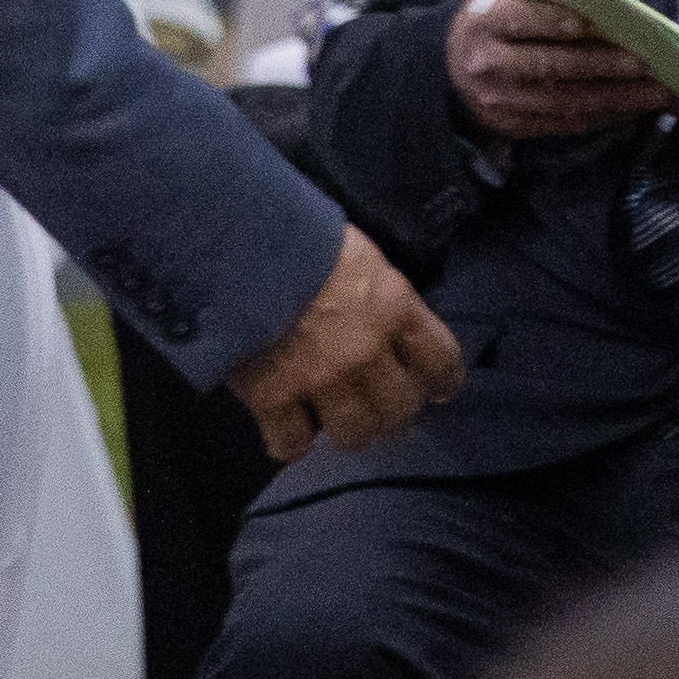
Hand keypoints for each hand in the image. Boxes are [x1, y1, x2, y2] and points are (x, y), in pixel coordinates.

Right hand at [225, 224, 466, 464]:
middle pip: (399, 408)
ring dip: (346, 427)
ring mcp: (321, 380)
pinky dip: (289, 440)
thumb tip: (388, 318)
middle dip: (390, 408)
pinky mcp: (274, 398)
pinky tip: (286, 428)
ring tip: (332, 416)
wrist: (237, 244)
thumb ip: (379, 294)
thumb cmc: (302, 234)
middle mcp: (366, 352)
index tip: (436, 388)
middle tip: (375, 401)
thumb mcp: (360, 254)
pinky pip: (292, 444)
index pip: (441, 360)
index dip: (441, 380)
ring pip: (354, 433)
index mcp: (393, 307)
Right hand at [449, 0, 675, 140]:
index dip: (556, 21)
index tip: (595, 23)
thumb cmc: (489, 18)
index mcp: (484, 23)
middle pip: (551, 65)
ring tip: (653, 91)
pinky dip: (601, 116)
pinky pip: (564, 124)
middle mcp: (490, 65)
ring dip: (614, 97)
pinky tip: (632, 108)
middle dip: (602, 64)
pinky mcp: (515, 126)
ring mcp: (502, 102)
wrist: (451, 69)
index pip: (522, 21)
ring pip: (564, 100)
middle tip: (644, 62)